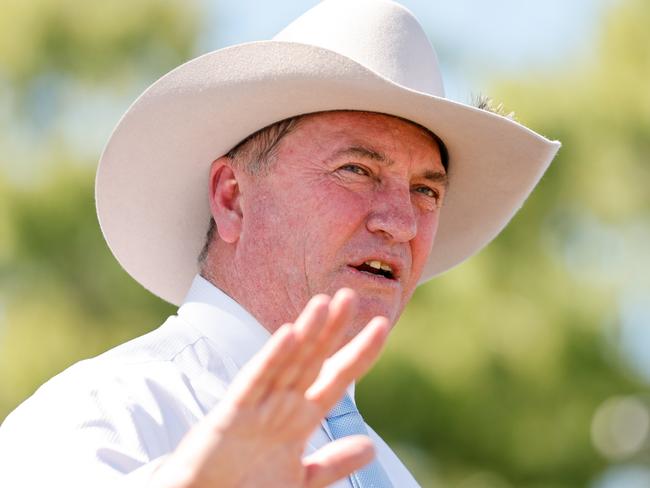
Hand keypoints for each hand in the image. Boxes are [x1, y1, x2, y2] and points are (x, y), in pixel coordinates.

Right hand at [150, 288, 388, 487]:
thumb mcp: (301, 480)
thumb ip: (333, 463)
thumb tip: (370, 446)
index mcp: (301, 418)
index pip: (337, 378)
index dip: (359, 352)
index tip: (381, 326)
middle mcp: (282, 405)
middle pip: (313, 360)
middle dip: (333, 329)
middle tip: (350, 295)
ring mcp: (258, 406)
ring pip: (287, 362)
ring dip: (305, 332)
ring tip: (324, 303)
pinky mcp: (232, 414)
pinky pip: (254, 382)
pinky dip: (270, 359)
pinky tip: (287, 335)